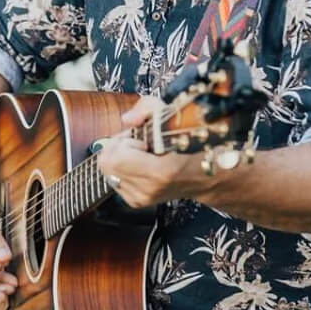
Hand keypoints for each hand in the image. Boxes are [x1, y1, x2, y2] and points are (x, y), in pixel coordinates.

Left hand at [95, 94, 214, 208]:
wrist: (204, 175)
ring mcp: (141, 198)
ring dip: (119, 158)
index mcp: (159, 171)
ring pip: (107, 171)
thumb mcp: (174, 115)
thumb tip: (127, 118)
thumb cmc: (191, 145)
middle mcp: (148, 189)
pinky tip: (139, 165)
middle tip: (138, 143)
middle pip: (106, 164)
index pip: (115, 157)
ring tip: (141, 154)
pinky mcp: (135, 201)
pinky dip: (121, 169)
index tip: (142, 138)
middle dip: (118, 147)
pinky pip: (113, 179)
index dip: (125, 141)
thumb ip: (147, 108)